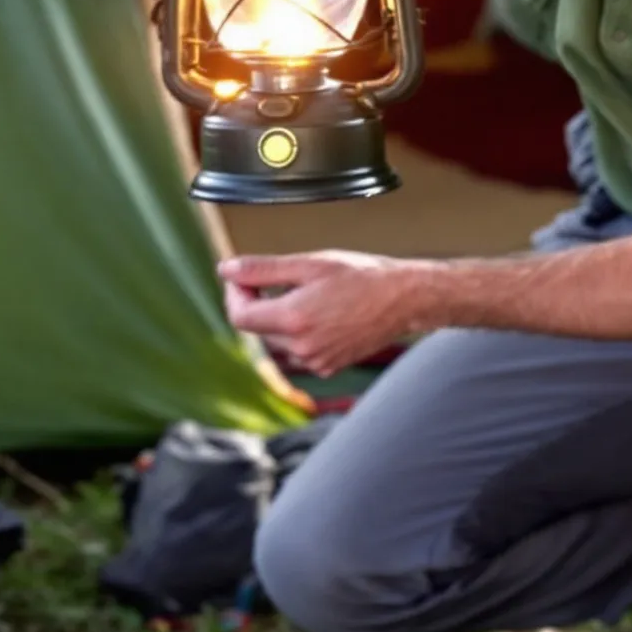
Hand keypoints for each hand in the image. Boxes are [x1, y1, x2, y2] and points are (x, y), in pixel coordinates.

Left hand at [219, 250, 426, 376]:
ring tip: (303, 293)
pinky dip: (297, 333)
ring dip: (277, 318)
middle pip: (257, 329)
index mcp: (293, 319)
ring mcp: (315, 362)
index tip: (242, 278)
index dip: (235, 295)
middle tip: (275, 278)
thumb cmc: (363, 277)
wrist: (404, 299)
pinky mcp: (328, 367)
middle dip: (257, 303)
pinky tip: (318, 312)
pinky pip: (297, 352)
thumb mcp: (310, 263)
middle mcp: (301, 347)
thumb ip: (263, 269)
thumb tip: (227, 270)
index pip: (240, 317)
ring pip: (276, 341)